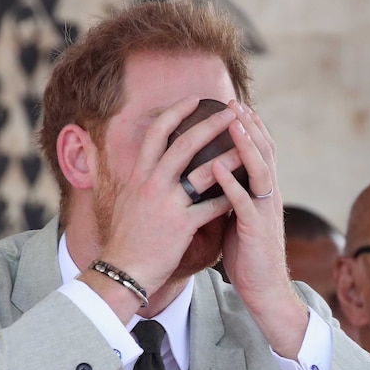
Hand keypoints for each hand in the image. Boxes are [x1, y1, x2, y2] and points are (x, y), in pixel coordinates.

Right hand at [95, 96, 237, 305]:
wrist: (121, 270)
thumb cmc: (126, 238)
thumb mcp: (127, 201)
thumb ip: (139, 180)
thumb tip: (146, 164)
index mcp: (138, 175)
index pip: (156, 133)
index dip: (175, 112)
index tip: (194, 99)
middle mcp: (151, 184)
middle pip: (183, 144)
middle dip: (209, 124)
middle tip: (230, 111)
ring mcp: (166, 204)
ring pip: (204, 173)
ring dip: (229, 158)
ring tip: (248, 148)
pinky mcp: (181, 225)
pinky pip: (212, 207)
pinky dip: (230, 198)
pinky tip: (245, 191)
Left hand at [216, 101, 308, 357]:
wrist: (263, 291)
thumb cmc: (248, 256)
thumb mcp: (239, 219)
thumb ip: (233, 196)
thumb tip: (217, 176)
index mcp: (263, 194)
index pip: (259, 152)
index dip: (249, 128)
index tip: (233, 105)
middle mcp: (268, 198)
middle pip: (264, 152)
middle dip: (249, 125)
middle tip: (234, 102)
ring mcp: (264, 212)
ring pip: (259, 170)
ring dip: (245, 143)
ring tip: (232, 122)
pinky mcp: (256, 231)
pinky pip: (243, 202)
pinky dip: (231, 182)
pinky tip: (218, 165)